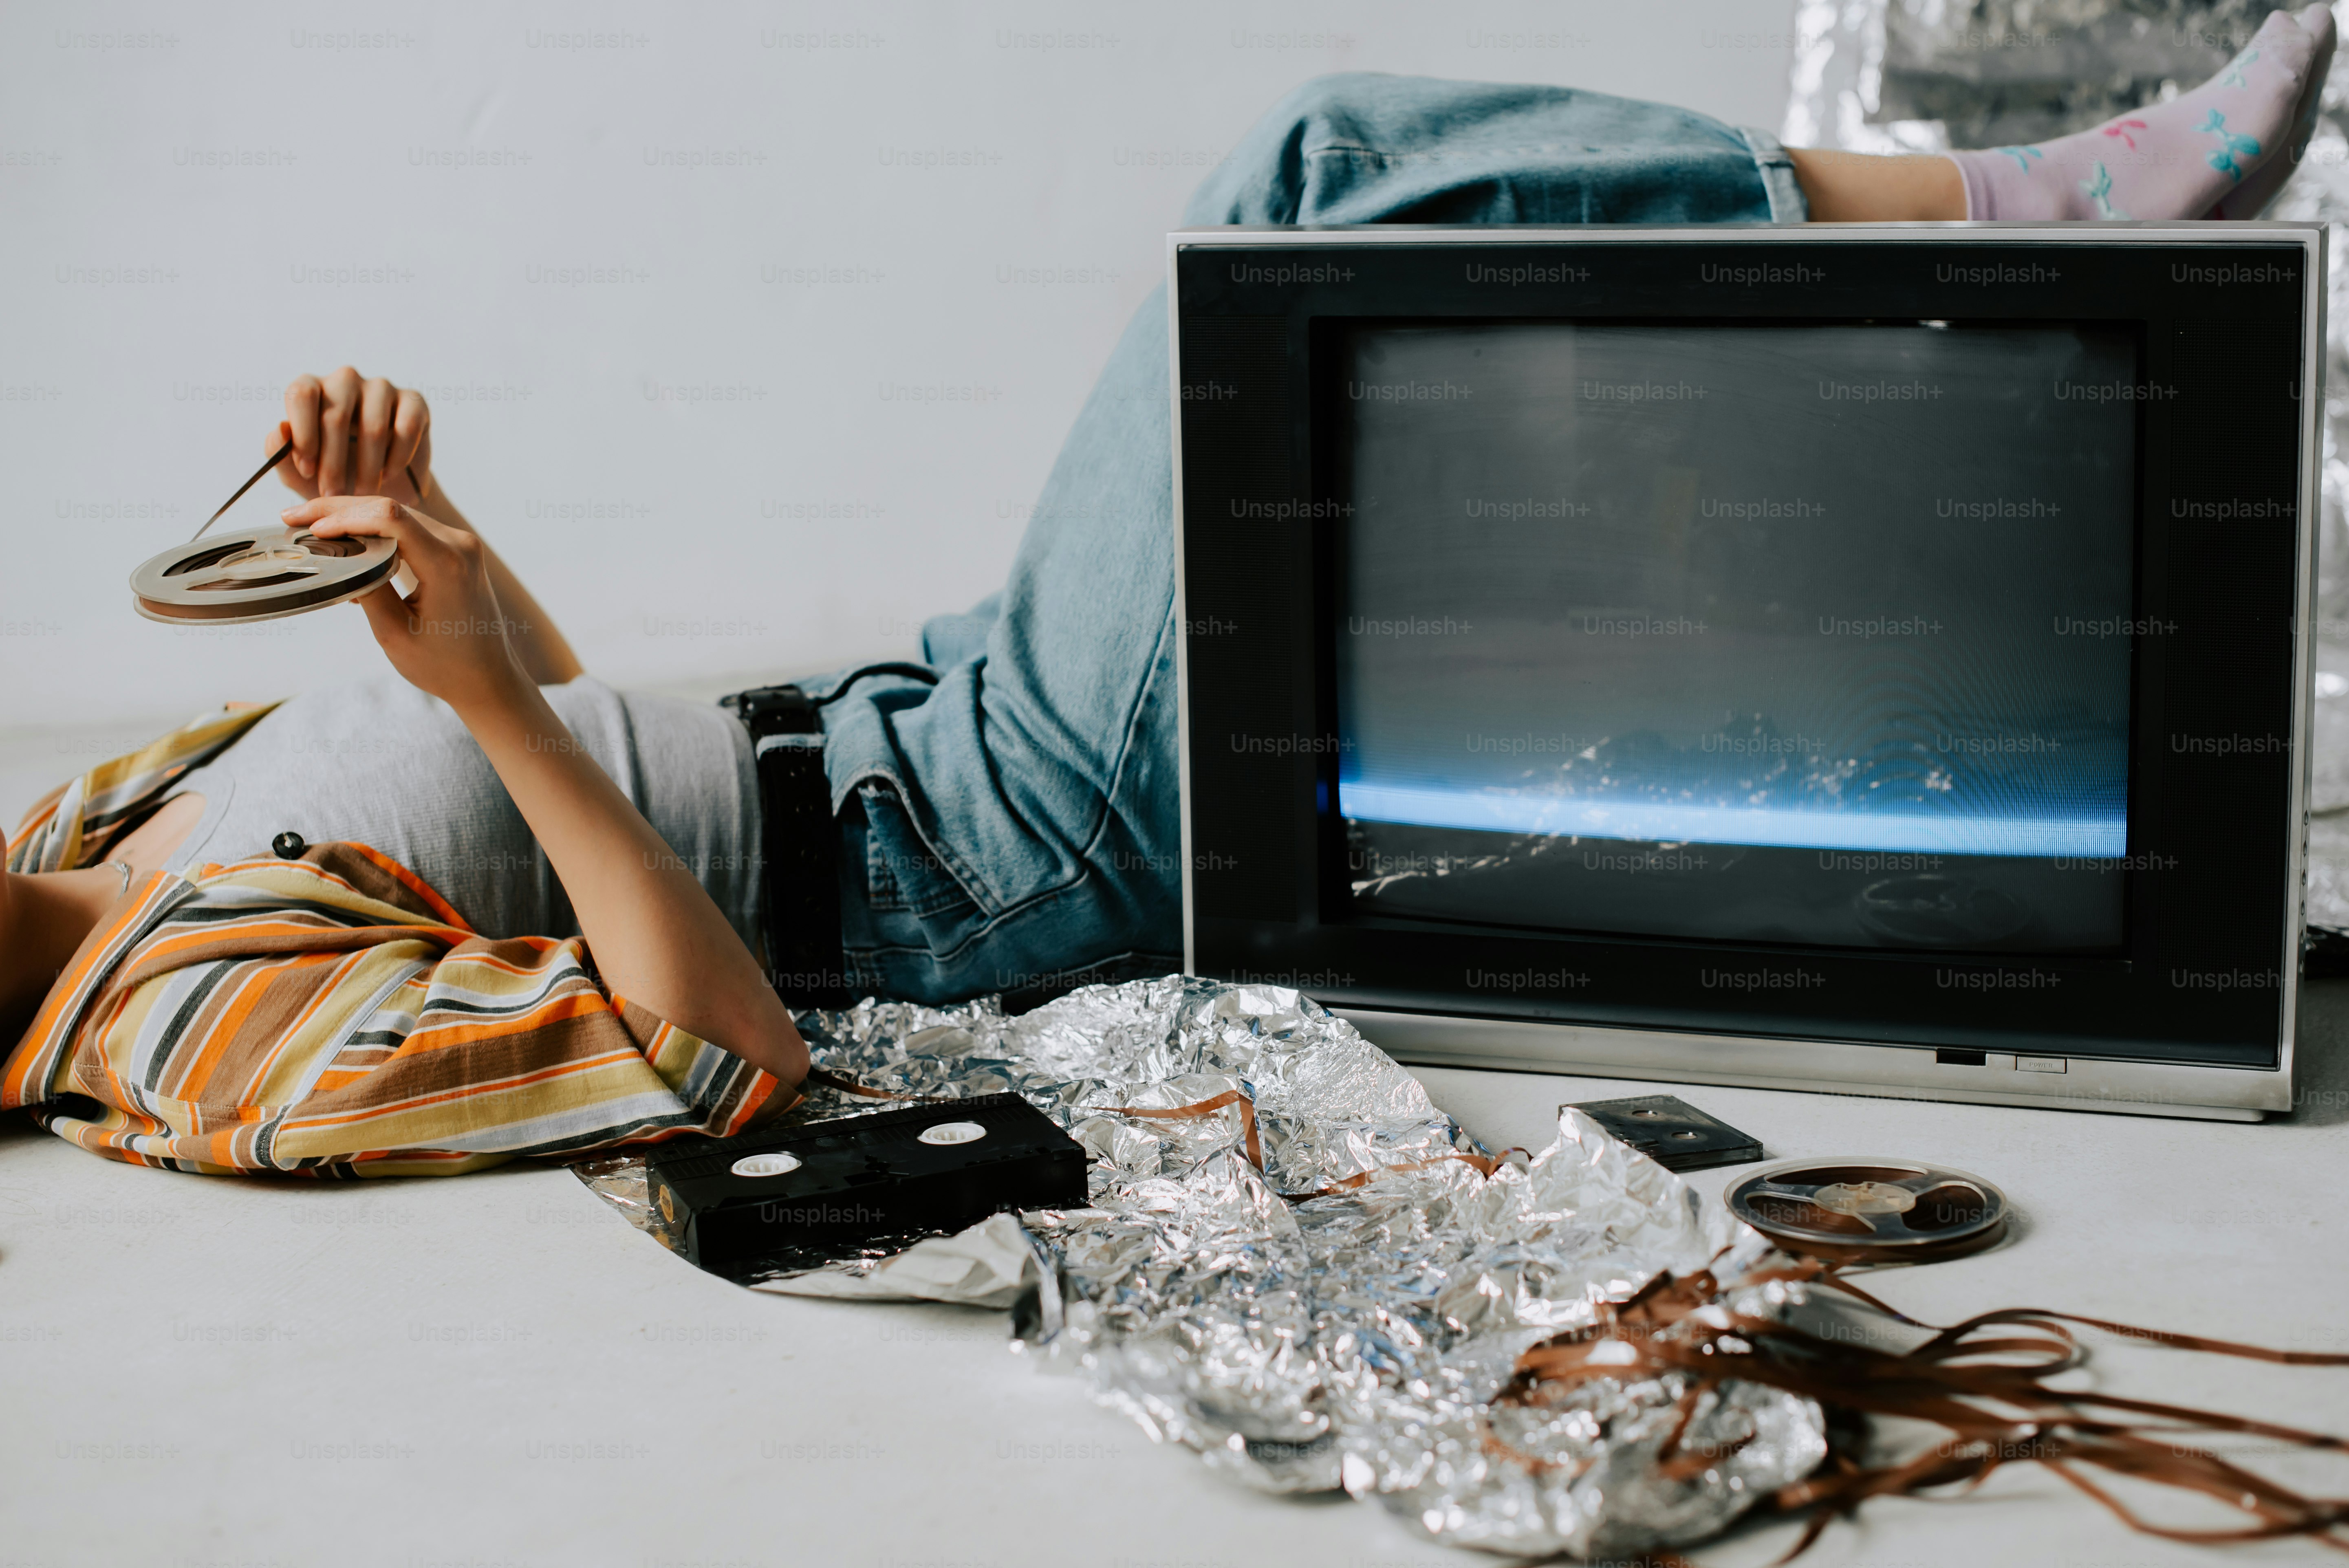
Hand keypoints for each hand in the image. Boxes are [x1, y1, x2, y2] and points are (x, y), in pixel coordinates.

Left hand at [271, 367, 434, 507]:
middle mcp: (345, 380)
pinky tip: (389, 475)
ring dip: (367, 468)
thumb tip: (281, 429)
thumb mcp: (298, 473)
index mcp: (313, 389)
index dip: (303, 434)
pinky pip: (407, 428)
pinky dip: (398, 458)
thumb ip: (279, 453)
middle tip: (334, 495)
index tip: (308, 472)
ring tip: (363, 494)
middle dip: (333, 462)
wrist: (381, 485)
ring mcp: (381, 388)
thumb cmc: (333, 474)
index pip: (302, 394)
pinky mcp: (414, 402)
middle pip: (336, 414)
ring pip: (373, 426)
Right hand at [283, 495, 529, 714]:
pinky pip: (411, 529)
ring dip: (354, 518)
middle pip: (391, 510)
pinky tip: (342, 542)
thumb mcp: (395, 634)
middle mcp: (460, 546)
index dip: (345, 517)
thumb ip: (366, 589)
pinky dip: (375, 531)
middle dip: (339, 510)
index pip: (390, 519)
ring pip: (398, 516)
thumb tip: (337, 556)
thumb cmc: (445, 666)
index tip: (310, 529)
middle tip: (293, 517)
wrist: (488, 678)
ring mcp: (461, 546)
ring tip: (310, 526)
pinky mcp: (457, 551)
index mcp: (448, 565)